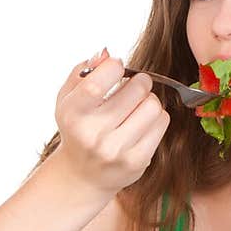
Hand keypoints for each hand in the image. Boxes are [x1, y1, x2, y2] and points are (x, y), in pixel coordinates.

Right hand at [52, 50, 170, 195]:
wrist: (83, 175)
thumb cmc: (77, 127)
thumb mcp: (68, 97)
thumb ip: (84, 70)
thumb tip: (106, 55)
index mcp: (72, 114)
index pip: (97, 84)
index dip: (114, 67)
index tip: (117, 68)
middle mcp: (93, 134)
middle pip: (137, 89)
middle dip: (139, 82)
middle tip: (132, 87)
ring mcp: (116, 150)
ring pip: (153, 105)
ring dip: (149, 100)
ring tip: (137, 106)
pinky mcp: (137, 161)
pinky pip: (162, 122)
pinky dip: (156, 117)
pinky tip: (142, 122)